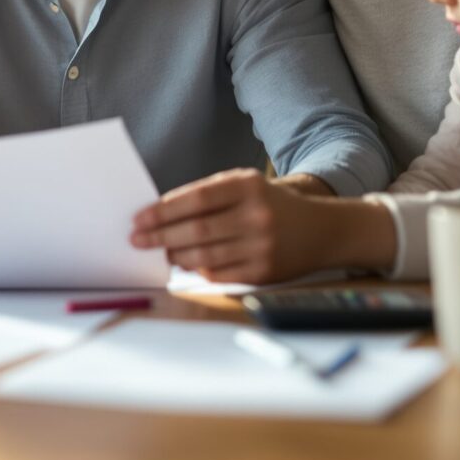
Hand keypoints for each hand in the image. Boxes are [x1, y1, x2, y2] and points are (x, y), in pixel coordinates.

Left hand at [128, 168, 383, 283]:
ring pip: (204, 255)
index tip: (139, 218)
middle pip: (197, 229)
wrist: (322, 230)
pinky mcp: (264, 272)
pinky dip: (197, 270)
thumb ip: (208, 196)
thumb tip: (161, 216)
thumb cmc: (271, 205)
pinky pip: (219, 273)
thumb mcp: (246, 186)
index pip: (196, 199)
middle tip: (137, 239)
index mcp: (248, 186)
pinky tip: (185, 265)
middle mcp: (256, 215)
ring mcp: (261, 246)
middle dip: (160, 236)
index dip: (163, 210)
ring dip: (175, 256)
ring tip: (160, 253)